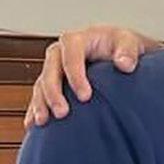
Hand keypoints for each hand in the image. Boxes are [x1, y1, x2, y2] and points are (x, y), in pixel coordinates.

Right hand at [25, 26, 159, 128]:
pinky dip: (36, 108)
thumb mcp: (129, 42)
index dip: (75, 75)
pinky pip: (40, 94)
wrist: (117, 50)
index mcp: (77, 40)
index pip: (70, 54)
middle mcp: (60, 53)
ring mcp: (54, 68)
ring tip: (44, 122)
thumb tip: (125, 64)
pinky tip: (34, 123)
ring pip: (42, 84)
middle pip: (50, 70)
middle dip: (53, 92)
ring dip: (41, 103)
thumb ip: (128, 51)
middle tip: (62, 113)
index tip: (85, 96)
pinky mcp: (53, 81)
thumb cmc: (122, 45)